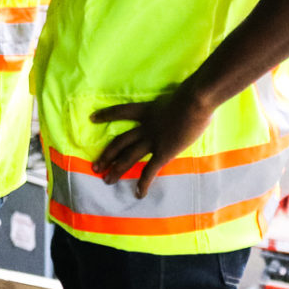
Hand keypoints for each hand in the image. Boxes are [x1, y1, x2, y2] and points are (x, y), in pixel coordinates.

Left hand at [90, 91, 214, 197]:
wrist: (196, 101)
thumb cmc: (192, 95)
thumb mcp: (175, 96)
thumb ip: (172, 104)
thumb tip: (179, 105)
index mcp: (147, 110)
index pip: (122, 111)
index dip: (106, 114)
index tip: (92, 118)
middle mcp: (146, 126)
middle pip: (120, 142)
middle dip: (107, 155)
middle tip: (95, 167)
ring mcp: (153, 140)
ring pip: (129, 157)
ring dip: (117, 170)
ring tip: (107, 180)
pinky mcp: (164, 152)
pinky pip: (151, 170)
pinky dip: (144, 183)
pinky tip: (138, 194)